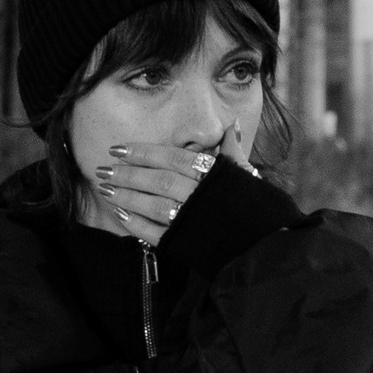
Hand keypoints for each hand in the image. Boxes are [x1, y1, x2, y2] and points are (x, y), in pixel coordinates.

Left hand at [92, 123, 249, 245]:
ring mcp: (193, 220)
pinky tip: (120, 214)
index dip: (143, 152)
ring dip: (127, 196)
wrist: (267, 248)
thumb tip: (230, 123)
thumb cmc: (257, 207)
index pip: (172, 158)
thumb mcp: (247, 174)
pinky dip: (136, 224)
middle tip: (104, 168)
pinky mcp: (187, 244)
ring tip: (106, 189)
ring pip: (154, 204)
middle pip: (158, 180)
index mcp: (215, 175)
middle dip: (128, 173)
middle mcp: (201, 195)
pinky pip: (156, 233)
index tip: (119, 149)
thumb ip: (233, 149)